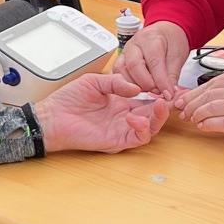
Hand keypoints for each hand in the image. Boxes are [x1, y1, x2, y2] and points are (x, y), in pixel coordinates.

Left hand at [34, 69, 169, 152]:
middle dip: (165, 105)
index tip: (167, 84)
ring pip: (150, 127)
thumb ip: (116, 82)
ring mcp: (122, 129)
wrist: (52, 117)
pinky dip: (142, 128)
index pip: (146, 98)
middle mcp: (124, 116)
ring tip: (160, 104)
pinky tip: (135, 117)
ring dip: (159, 117)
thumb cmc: (68, 100)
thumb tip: (137, 88)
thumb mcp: (95, 82)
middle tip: (171, 95)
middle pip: (153, 113)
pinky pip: (137, 138)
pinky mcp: (117, 141)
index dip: (158, 92)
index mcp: (121, 101)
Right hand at [119, 20, 191, 96]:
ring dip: (135, 85)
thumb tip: (169, 94)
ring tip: (150, 90)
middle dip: (147, 84)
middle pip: (134, 66)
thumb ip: (172, 76)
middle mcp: (134, 44)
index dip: (161, 81)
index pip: (154, 62)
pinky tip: (139, 88)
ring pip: (122, 71)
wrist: (165, 32)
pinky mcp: (121, 59)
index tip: (168, 94)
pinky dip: (127, 84)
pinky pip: (118, 73)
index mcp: (151, 38)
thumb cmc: (172, 41)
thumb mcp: (178, 56)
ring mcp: (125, 51)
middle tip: (158, 92)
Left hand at [179, 68, 223, 139]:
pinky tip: (203, 125)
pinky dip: (210, 124)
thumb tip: (201, 94)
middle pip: (207, 97)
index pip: (207, 86)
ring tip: (193, 119)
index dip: (191, 95)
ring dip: (198, 115)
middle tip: (184, 112)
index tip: (182, 101)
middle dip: (191, 106)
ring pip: (212, 108)